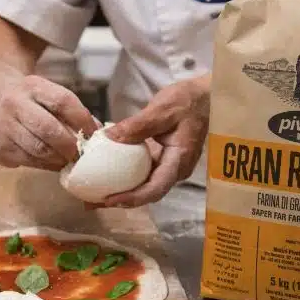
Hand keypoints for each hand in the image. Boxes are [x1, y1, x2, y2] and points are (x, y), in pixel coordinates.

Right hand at [0, 71, 97, 170]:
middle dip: (70, 145)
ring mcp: (3, 127)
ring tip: (69, 160)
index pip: (63, 101)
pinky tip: (52, 162)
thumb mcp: (48, 95)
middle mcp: (14, 104)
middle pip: (49, 129)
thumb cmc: (32, 101)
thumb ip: (73, 112)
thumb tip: (99, 134)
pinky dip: (46, 165)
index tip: (94, 134)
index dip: (83, 120)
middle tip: (81, 154)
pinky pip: (29, 162)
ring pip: (39, 150)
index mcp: (33, 86)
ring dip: (60, 159)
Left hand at [98, 75, 209, 207]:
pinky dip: (127, 176)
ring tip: (96, 193)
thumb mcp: (161, 110)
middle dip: (121, 200)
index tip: (108, 200)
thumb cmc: (188, 101)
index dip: (131, 198)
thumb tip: (107, 138)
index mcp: (179, 161)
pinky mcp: (164, 159)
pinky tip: (109, 174)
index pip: (155, 189)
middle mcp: (176, 170)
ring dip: (122, 191)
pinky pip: (144, 173)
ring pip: (145, 186)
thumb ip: (136, 126)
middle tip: (93, 203)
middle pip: (148, 193)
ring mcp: (171, 166)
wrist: (206, 96)